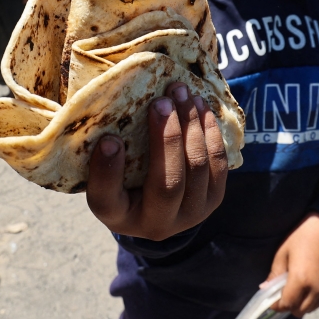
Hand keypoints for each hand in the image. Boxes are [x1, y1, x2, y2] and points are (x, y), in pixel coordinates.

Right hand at [86, 82, 227, 240]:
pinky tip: (200, 106)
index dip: (107, 171)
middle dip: (167, 139)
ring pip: (197, 169)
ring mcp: (190, 215)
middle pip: (167, 184)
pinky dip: (210, 131)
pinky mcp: (213, 200)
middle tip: (161, 101)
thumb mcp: (104, 172)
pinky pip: (218, 164)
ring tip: (182, 94)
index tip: (109, 139)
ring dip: (192, 126)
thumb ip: (101, 150)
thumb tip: (105, 109)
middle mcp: (156, 224)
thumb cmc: (121, 179)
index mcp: (118, 217)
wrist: (156, 206)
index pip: (106, 199)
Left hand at [267, 213, 318, 316]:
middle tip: (282, 293)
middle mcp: (316, 288)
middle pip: (299, 311)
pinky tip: (308, 285)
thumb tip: (265, 289)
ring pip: (310, 309)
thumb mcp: (282, 254)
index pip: (287, 305)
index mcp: (301, 279)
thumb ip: (274, 275)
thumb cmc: (300, 238)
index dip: (277, 305)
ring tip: (296, 288)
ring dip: (301, 303)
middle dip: (288, 305)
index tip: (271, 299)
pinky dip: (312, 299)